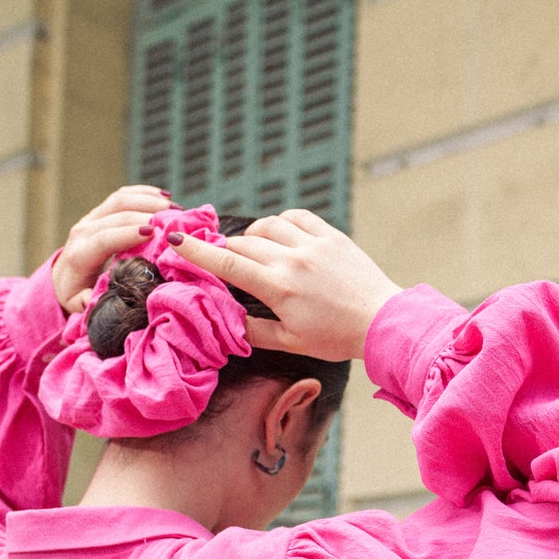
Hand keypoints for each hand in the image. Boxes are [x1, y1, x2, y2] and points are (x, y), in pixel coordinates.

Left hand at [51, 186, 172, 314]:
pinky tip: (165, 197)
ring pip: (120, 199)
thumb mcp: (80, 304)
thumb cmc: (76, 294)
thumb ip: (89, 303)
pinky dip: (144, 193)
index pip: (104, 239)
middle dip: (146, 215)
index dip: (127, 234)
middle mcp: (82, 232)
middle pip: (116, 215)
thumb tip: (99, 299)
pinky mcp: (99, 211)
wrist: (63, 277)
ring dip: (149, 201)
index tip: (153, 233)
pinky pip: (122, 195)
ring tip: (176, 210)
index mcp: (79, 256)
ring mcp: (91, 218)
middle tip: (175, 222)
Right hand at [172, 211, 400, 359]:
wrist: (382, 321)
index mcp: (279, 287)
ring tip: (252, 250)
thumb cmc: (336, 337)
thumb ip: (253, 330)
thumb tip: (226, 318)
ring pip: (268, 224)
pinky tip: (280, 234)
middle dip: (224, 248)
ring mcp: (314, 243)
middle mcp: (293, 259)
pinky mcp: (331, 235)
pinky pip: (297, 216)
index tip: (175, 239)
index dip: (197, 251)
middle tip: (219, 258)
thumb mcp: (290, 343)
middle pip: (243, 243)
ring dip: (253, 234)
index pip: (228, 264)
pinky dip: (281, 221)